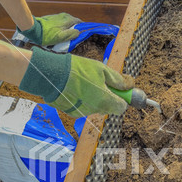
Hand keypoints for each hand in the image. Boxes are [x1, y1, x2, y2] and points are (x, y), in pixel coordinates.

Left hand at [18, 13, 82, 45]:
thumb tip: (79, 32)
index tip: (84, 33)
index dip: (83, 27)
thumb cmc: (48, 35)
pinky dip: (63, 27)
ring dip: (68, 29)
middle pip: (73, 22)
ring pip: (67, 22)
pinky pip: (61, 23)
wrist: (34, 29)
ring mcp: (57, 16)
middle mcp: (63, 16)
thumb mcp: (61, 37)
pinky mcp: (52, 18)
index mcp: (67, 19)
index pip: (79, 22)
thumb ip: (72, 34)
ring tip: (66, 37)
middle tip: (75, 37)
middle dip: (75, 29)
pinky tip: (59, 33)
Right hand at [19, 47, 133, 116]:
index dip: (123, 98)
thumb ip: (118, 80)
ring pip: (95, 107)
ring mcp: (82, 113)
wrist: (50, 75)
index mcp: (104, 100)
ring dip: (95, 98)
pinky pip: (83, 107)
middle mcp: (94, 110)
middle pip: (109, 107)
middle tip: (101, 82)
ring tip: (84, 82)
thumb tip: (131, 84)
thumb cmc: (77, 69)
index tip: (121, 90)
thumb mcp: (101, 69)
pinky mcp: (71, 112)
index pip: (122, 108)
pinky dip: (83, 100)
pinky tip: (75, 88)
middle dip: (109, 97)